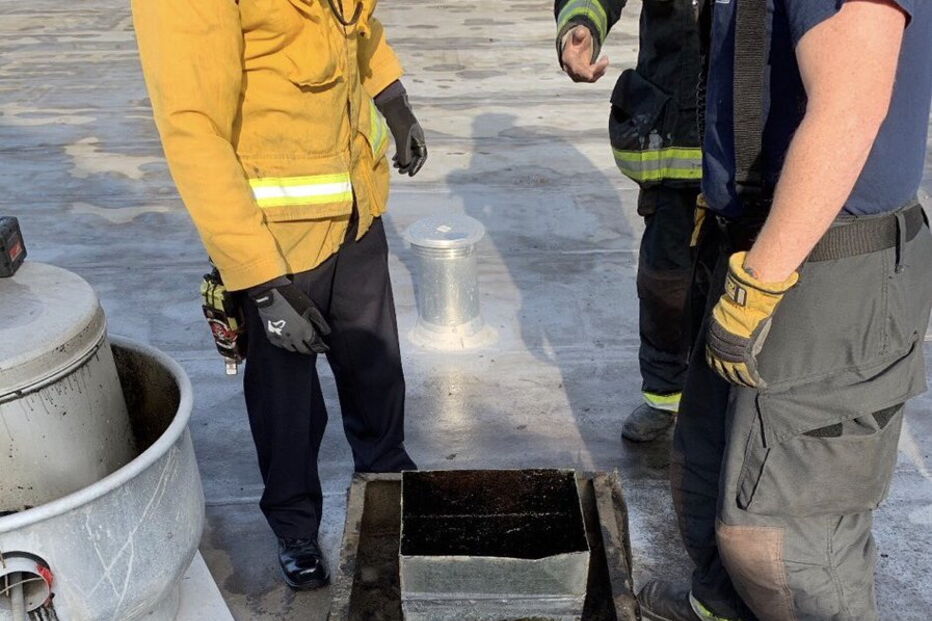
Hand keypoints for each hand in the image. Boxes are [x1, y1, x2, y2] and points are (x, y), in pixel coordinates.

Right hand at [248, 280, 330, 354]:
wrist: (271, 297)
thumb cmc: (293, 300)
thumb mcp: (311, 309)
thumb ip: (320, 322)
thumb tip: (326, 333)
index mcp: (304, 332)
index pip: (314, 347)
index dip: (320, 348)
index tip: (323, 348)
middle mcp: (293, 339)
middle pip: (303, 350)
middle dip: (308, 349)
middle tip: (311, 346)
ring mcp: (282, 339)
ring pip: (291, 349)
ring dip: (296, 346)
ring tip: (299, 341)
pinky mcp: (272, 338)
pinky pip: (281, 345)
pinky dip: (285, 343)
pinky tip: (287, 338)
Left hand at [376, 88, 427, 176]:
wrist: (391, 102)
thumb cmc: (398, 117)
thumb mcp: (401, 136)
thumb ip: (404, 151)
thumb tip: (405, 165)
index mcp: (419, 137)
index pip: (421, 156)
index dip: (416, 166)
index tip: (409, 174)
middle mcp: (415, 137)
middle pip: (415, 155)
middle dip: (408, 164)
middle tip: (400, 171)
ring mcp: (408, 134)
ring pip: (408, 152)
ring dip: (403, 160)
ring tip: (395, 166)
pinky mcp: (400, 132)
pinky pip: (402, 147)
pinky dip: (399, 154)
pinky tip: (393, 159)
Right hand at [561, 25, 608, 82]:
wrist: (575, 45)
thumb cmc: (577, 38)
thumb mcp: (578, 32)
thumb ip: (579, 32)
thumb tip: (581, 33)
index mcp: (567, 58)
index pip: (574, 68)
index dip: (582, 73)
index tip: (590, 75)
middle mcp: (570, 69)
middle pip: (583, 75)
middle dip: (596, 69)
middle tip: (606, 59)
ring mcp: (576, 74)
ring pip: (589, 78)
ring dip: (599, 70)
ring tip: (605, 59)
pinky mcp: (583, 77)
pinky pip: (593, 78)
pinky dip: (600, 72)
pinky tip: (604, 62)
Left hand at [706, 252, 798, 387]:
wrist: (746, 303)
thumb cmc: (738, 306)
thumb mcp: (726, 317)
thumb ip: (727, 328)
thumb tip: (731, 330)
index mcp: (714, 338)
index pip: (713, 358)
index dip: (719, 367)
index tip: (724, 371)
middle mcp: (719, 348)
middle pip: (722, 368)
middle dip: (729, 376)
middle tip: (736, 382)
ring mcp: (731, 353)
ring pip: (734, 373)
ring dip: (741, 380)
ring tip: (748, 384)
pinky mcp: (744, 356)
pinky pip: (747, 373)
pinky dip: (752, 380)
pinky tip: (759, 384)